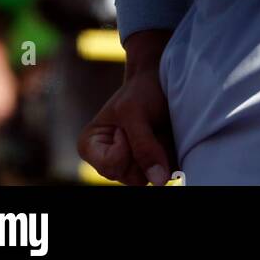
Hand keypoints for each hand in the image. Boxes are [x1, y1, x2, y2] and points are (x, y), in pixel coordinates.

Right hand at [78, 31, 175, 185]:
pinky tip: (165, 137)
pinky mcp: (149, 166)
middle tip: (146, 126)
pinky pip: (163, 174)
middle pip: (130, 178)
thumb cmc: (140, 91)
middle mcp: (108, 162)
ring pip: (148, 178)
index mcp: (91, 147)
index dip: (125, 146)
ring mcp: (130, 166)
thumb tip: (160, 181)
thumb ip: (144, 146)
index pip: (111, 166)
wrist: (161, 79)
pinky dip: (168, 156)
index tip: (126, 124)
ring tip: (156, 129)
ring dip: (158, 154)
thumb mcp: (135, 112)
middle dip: (144, 152)